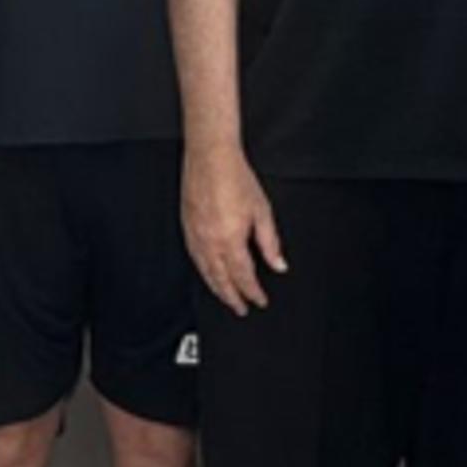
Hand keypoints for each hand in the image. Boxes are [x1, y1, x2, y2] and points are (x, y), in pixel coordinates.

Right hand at [182, 142, 283, 314]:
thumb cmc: (235, 178)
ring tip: (226, 297)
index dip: (253, 292)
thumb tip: (278, 263)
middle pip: (222, 280)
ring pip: (205, 272)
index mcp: (230, 240)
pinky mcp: (187, 228)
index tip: (259, 301)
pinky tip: (209, 274)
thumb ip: (270, 242)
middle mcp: (210, 242)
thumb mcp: (262, 211)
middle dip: (233, 297)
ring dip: (217, 288)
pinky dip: (204, 272)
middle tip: (241, 309)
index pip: (243, 277)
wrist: (211, 157)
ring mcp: (196, 236)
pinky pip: (195, 259)